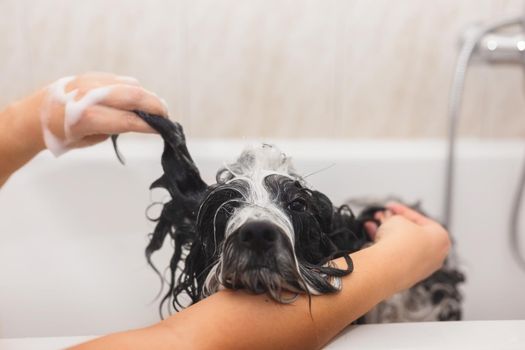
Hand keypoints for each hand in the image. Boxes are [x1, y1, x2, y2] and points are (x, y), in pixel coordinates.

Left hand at [0, 72, 168, 185]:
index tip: (163, 130)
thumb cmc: (62, 134)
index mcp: (88, 117)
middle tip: (167, 117)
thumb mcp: (89, 139)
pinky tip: (139, 100)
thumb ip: (114, 128)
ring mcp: (91, 81)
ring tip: (157, 109)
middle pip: (134, 96)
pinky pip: (120, 80)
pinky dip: (134, 90)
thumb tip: (138, 121)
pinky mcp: (92, 75)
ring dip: (147, 96)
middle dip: (155, 106)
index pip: (129, 120)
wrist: (35, 116)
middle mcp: (90, 95)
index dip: (150, 126)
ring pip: (130, 85)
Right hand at [364, 202, 450, 291]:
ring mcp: (422, 268)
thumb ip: (396, 218)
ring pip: (403, 247)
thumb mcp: (397, 219)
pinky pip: (397, 258)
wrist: (389, 267)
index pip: (420, 219)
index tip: (390, 207)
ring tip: (373, 227)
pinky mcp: (407, 277)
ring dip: (387, 236)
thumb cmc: (400, 243)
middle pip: (412, 234)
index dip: (401, 210)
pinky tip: (372, 239)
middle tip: (382, 218)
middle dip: (394, 224)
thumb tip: (390, 220)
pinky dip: (386, 249)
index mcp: (441, 238)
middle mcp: (436, 255)